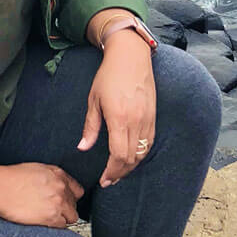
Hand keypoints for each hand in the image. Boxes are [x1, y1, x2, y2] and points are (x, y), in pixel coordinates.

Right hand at [0, 162, 83, 226]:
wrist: (0, 187)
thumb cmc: (12, 178)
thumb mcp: (37, 169)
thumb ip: (52, 177)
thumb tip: (56, 185)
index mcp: (58, 174)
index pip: (77, 190)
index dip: (71, 197)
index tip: (66, 202)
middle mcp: (61, 187)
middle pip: (75, 204)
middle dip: (66, 208)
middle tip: (54, 210)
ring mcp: (58, 202)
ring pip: (72, 216)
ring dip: (63, 218)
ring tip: (50, 217)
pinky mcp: (51, 217)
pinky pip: (62, 225)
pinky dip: (56, 225)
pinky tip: (45, 222)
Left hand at [78, 32, 156, 186]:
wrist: (131, 56)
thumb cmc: (109, 76)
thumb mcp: (94, 100)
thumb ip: (90, 126)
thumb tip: (83, 147)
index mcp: (119, 119)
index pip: (118, 156)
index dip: (111, 172)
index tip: (104, 180)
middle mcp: (136, 121)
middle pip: (131, 158)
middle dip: (120, 173)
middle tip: (109, 180)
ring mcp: (147, 118)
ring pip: (142, 153)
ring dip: (131, 166)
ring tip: (119, 172)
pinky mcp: (153, 115)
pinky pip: (149, 142)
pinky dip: (141, 154)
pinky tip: (131, 157)